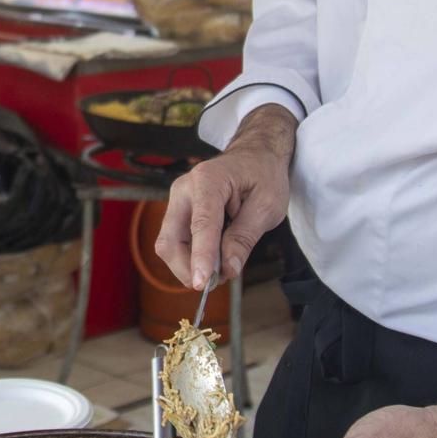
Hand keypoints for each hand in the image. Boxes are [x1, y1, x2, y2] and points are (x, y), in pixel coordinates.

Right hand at [158, 104, 295, 287]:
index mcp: (208, 181)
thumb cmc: (263, 175)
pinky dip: (191, 257)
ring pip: (169, 245)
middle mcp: (184, 189)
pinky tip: (212, 258)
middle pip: (170, 239)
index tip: (201, 283)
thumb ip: (245, 238)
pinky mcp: (177, 211)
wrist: (254, 154)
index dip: (200, 256)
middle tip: (217, 282)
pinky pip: (176, 242)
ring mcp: (177, 200)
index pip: (201, 225)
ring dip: (189, 265)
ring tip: (220, 269)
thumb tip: (228, 269)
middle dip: (188, 268)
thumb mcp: (267, 206)